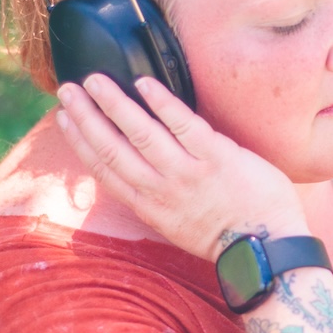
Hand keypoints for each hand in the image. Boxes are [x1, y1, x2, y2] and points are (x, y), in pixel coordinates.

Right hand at [55, 74, 308, 260]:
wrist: (268, 251)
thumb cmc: (229, 236)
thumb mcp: (179, 225)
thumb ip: (159, 199)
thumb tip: (144, 172)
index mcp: (150, 207)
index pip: (104, 169)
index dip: (80, 142)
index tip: (64, 119)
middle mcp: (162, 190)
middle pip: (112, 149)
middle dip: (86, 117)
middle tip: (68, 90)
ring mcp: (188, 173)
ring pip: (141, 134)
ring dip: (114, 104)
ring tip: (96, 80)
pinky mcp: (218, 158)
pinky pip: (184, 125)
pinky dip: (162, 103)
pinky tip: (145, 83)